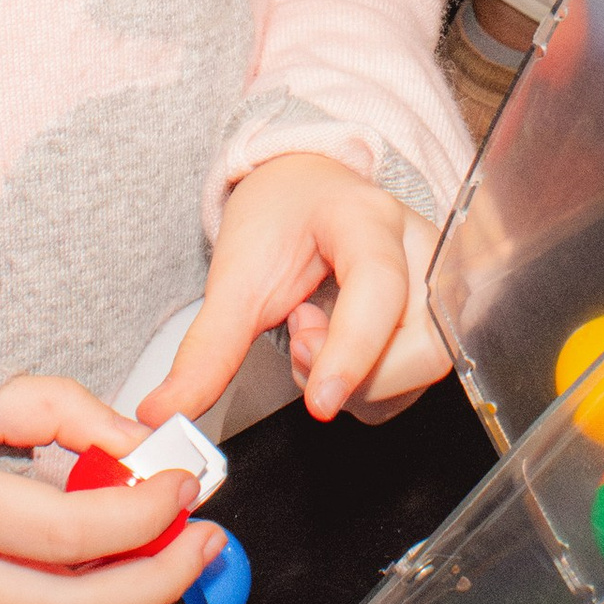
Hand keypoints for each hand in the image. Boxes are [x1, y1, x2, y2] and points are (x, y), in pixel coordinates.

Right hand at [0, 376, 220, 603]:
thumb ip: (59, 411)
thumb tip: (133, 442)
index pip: (64, 531)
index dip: (142, 515)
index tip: (185, 484)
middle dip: (157, 581)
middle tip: (205, 543)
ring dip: (126, 588)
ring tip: (169, 542)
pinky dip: (76, 589)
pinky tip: (99, 554)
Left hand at [142, 151, 446, 427]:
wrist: (305, 189)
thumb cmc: (281, 215)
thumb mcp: (234, 273)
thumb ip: (205, 349)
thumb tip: (165, 413)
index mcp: (368, 219)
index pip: (380, 289)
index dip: (353, 349)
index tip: (320, 401)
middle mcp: (420, 249)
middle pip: (418, 346)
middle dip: (352, 371)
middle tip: (301, 337)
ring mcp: (437, 284)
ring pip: (418, 373)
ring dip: (356, 380)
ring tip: (315, 332)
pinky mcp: (438, 318)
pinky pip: (411, 382)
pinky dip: (366, 384)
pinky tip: (338, 345)